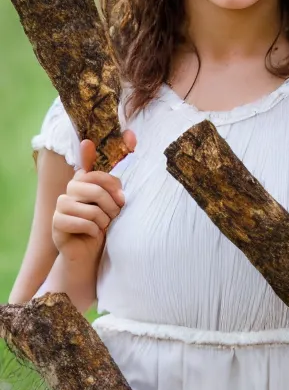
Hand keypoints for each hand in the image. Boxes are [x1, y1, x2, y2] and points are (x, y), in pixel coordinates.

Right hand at [52, 130, 136, 263]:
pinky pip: (82, 222)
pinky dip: (93, 231)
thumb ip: (119, 176)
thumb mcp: (115, 201)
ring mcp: (61, 205)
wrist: (88, 254)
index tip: (104, 141)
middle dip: (112, 205)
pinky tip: (92, 234)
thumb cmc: (103, 225)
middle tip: (115, 214)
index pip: (92, 168)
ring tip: (103, 226)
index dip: (93, 156)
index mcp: (84, 181)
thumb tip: (131, 135)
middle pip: (96, 188)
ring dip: (103, 221)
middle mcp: (71, 189)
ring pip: (91, 209)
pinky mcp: (56, 222)